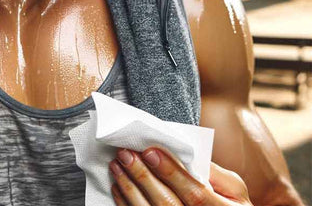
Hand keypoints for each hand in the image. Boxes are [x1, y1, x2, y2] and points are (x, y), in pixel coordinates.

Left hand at [109, 147, 252, 204]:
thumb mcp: (234, 189)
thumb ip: (215, 172)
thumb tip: (188, 152)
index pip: (194, 193)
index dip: (171, 172)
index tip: (150, 152)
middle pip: (167, 203)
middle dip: (143, 176)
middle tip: (126, 154)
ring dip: (130, 188)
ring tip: (117, 166)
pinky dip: (126, 203)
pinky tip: (118, 186)